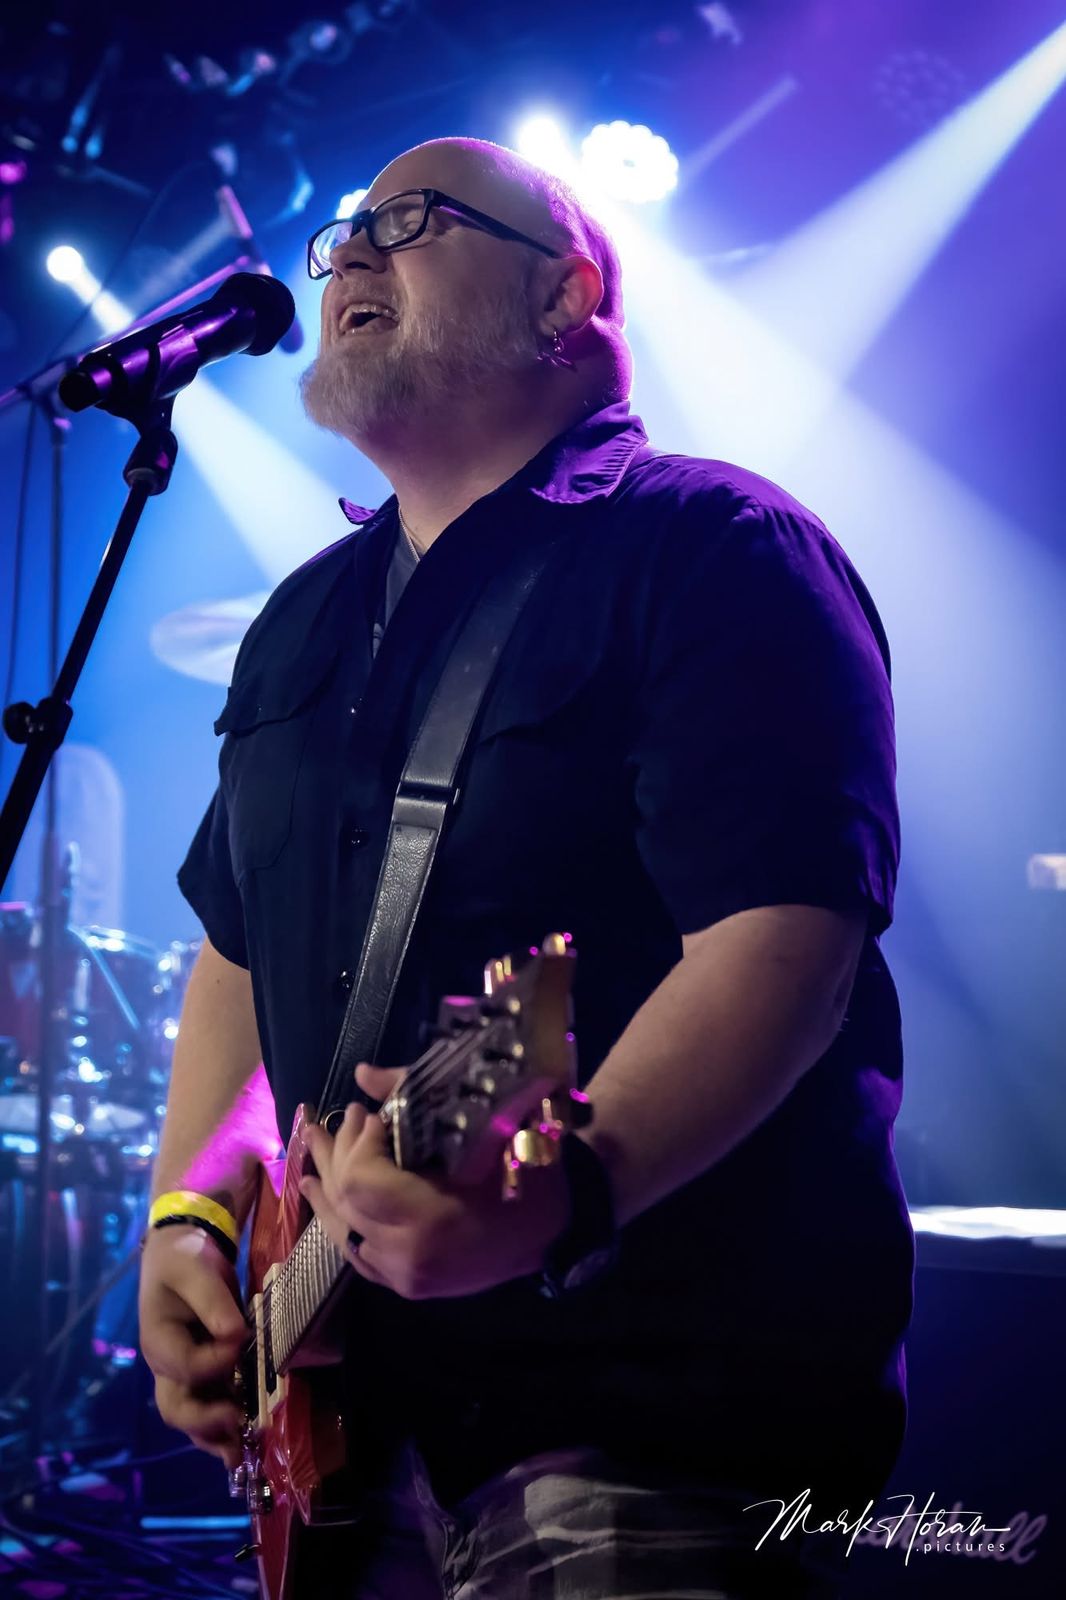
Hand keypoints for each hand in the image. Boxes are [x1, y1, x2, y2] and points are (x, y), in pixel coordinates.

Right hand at [138, 1225, 247, 1468]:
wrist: (181, 1253)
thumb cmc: (183, 1260)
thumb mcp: (194, 1270)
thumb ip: (212, 1300)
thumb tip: (236, 1335)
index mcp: (159, 1340)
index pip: (186, 1366)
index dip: (216, 1361)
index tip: (242, 1341)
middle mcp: (167, 1367)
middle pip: (177, 1408)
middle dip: (206, 1422)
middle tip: (238, 1423)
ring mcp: (184, 1375)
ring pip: (191, 1418)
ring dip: (215, 1436)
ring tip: (242, 1452)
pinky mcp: (204, 1375)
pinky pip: (208, 1409)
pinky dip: (223, 1428)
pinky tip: (245, 1441)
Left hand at [299, 1064, 569, 1299]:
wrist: (560, 1228)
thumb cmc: (528, 1171)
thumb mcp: (484, 1127)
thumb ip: (418, 1098)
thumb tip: (364, 1075)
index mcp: (431, 1220)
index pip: (362, 1182)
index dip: (357, 1143)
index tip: (372, 1113)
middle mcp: (409, 1256)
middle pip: (346, 1201)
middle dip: (340, 1152)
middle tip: (344, 1116)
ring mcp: (405, 1277)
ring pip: (342, 1228)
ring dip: (326, 1183)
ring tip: (313, 1144)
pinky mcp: (407, 1285)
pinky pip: (357, 1253)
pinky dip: (338, 1218)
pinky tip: (319, 1192)